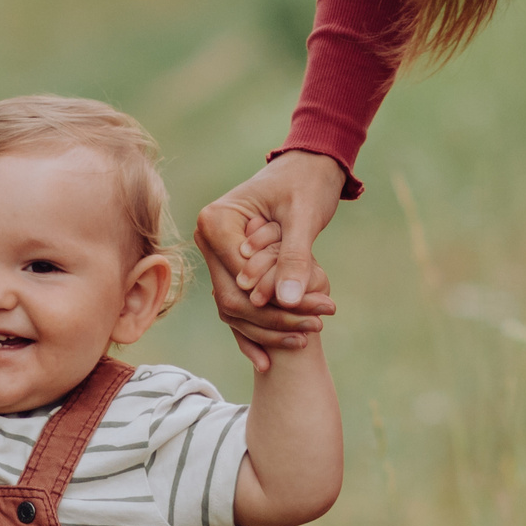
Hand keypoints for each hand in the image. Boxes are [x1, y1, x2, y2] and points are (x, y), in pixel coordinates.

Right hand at [194, 151, 346, 367]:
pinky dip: (253, 333)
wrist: (308, 166)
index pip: (240, 281)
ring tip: (309, 334)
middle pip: (234, 301)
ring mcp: (216, 257)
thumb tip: (286, 302)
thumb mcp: (304, 218)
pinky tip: (270, 359)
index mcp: (215, 223)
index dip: (276, 305)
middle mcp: (207, 240)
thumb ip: (294, 258)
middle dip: (276, 320)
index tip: (318, 312)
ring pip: (235, 310)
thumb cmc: (306, 183)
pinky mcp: (229, 267)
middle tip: (318, 325)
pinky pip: (237, 308)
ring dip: (270, 329)